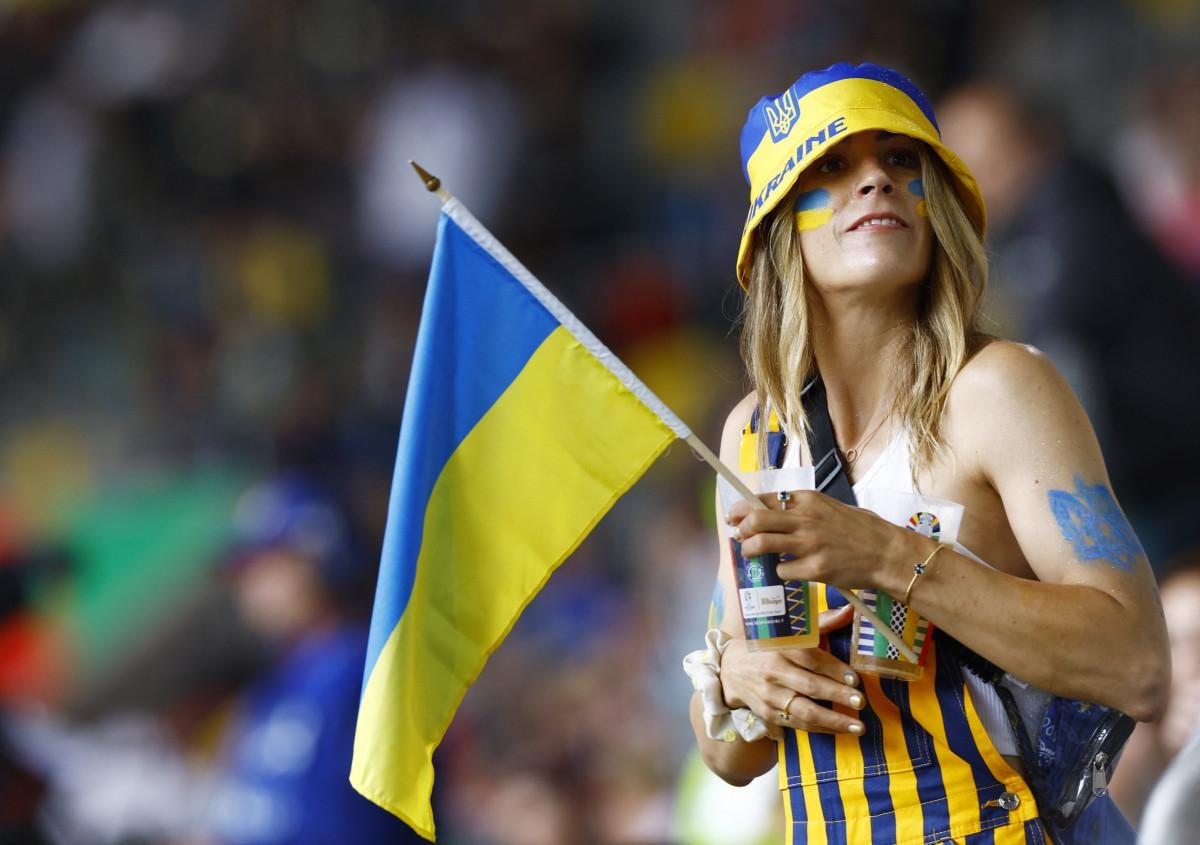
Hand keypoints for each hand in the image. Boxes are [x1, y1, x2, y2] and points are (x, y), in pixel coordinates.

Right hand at [719, 606, 864, 737]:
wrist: (730, 668)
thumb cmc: (768, 646)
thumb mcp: (789, 631)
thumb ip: (821, 623)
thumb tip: (851, 610)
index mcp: (780, 647)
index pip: (809, 658)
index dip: (833, 668)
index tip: (854, 679)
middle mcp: (773, 671)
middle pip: (809, 686)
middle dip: (837, 695)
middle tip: (860, 702)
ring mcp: (769, 695)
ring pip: (804, 711)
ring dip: (833, 721)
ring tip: (857, 726)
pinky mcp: (767, 713)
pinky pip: (797, 724)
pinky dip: (819, 729)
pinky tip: (839, 729)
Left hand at [727, 490, 916, 591]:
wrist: (888, 553)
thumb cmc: (862, 530)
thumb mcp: (830, 508)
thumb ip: (802, 509)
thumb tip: (770, 513)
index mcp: (809, 500)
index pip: (764, 499)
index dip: (743, 508)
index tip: (734, 516)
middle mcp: (806, 519)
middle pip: (756, 520)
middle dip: (740, 529)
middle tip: (738, 536)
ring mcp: (810, 545)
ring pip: (762, 544)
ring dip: (749, 550)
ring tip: (750, 554)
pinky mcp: (815, 569)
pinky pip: (783, 570)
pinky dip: (781, 571)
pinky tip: (789, 570)